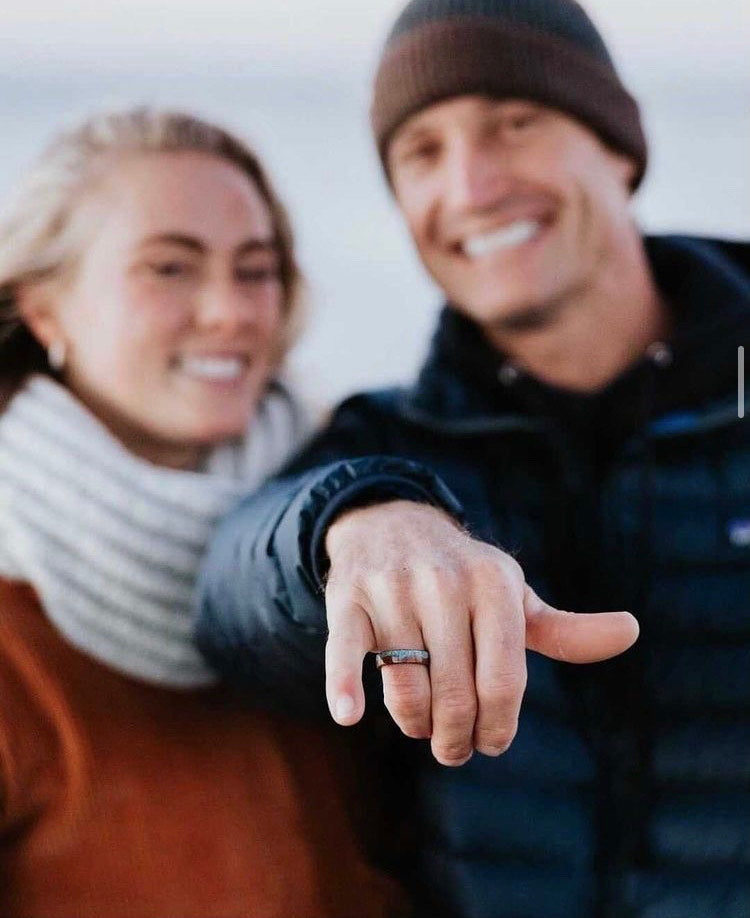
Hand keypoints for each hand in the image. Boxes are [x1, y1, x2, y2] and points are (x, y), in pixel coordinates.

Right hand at [324, 500, 638, 765]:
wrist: (389, 522)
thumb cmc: (461, 575)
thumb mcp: (512, 595)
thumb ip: (563, 628)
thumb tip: (631, 631)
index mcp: (495, 584)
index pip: (504, 681)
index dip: (499, 727)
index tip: (491, 744)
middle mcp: (445, 582)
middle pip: (454, 695)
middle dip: (455, 738)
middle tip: (453, 748)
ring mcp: (393, 589)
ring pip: (405, 688)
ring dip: (413, 723)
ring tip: (420, 724)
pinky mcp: (348, 598)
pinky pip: (345, 651)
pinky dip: (345, 686)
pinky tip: (348, 715)